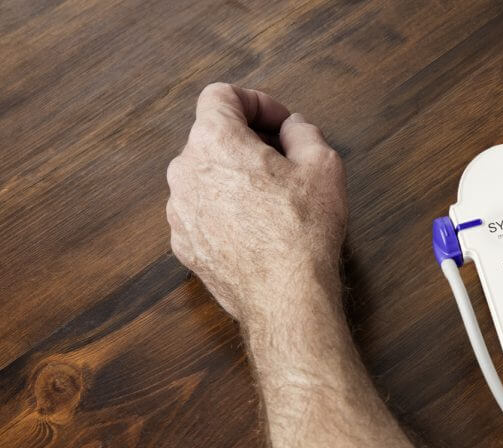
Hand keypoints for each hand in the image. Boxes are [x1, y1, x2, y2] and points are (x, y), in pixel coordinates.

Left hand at [166, 83, 346, 325]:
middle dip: (248, 141)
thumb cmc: (303, 230)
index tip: (282, 124)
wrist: (284, 297)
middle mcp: (184, 171)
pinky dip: (226, 210)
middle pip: (212, 136)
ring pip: (205, 176)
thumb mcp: (324, 166)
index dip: (257, 102)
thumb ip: (304, 133)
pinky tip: (258, 229)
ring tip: (273, 200)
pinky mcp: (184, 244)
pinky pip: (203, 212)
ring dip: (236, 177)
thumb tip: (292, 128)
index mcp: (214, 141)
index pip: (221, 95)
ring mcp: (178, 211)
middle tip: (286, 162)